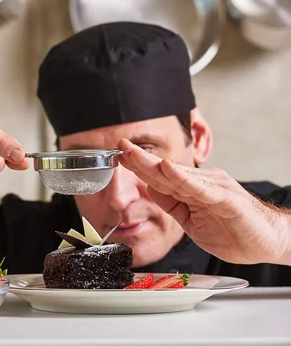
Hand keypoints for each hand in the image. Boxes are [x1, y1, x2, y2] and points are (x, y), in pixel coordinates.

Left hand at [118, 138, 290, 265]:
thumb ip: (171, 203)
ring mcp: (214, 189)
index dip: (138, 165)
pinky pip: (202, 189)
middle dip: (140, 158)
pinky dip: (184, 179)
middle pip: (165, 171)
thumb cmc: (232, 230)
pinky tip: (169, 169)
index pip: (160, 176)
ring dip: (155, 164)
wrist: (267, 242)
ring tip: (134, 154)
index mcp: (191, 188)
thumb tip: (149, 188)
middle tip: (121, 145)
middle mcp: (202, 183)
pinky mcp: (227, 199)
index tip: (119, 155)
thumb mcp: (190, 219)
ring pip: (179, 176)